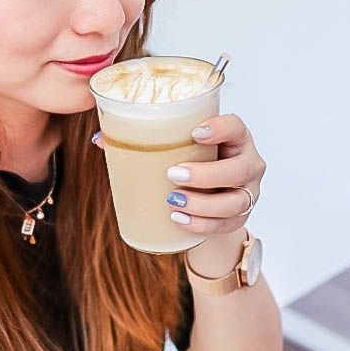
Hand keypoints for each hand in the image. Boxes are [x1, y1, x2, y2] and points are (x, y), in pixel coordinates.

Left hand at [92, 113, 265, 235]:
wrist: (211, 196)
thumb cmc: (192, 161)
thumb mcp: (178, 147)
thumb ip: (144, 139)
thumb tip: (100, 140)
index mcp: (234, 136)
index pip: (235, 126)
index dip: (220, 128)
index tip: (194, 133)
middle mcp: (248, 161)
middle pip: (238, 169)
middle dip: (206, 174)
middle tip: (172, 174)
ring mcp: (248, 191)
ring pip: (235, 201)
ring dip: (204, 204)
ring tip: (173, 201)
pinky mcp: (240, 216)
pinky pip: (226, 224)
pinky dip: (202, 224)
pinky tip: (179, 220)